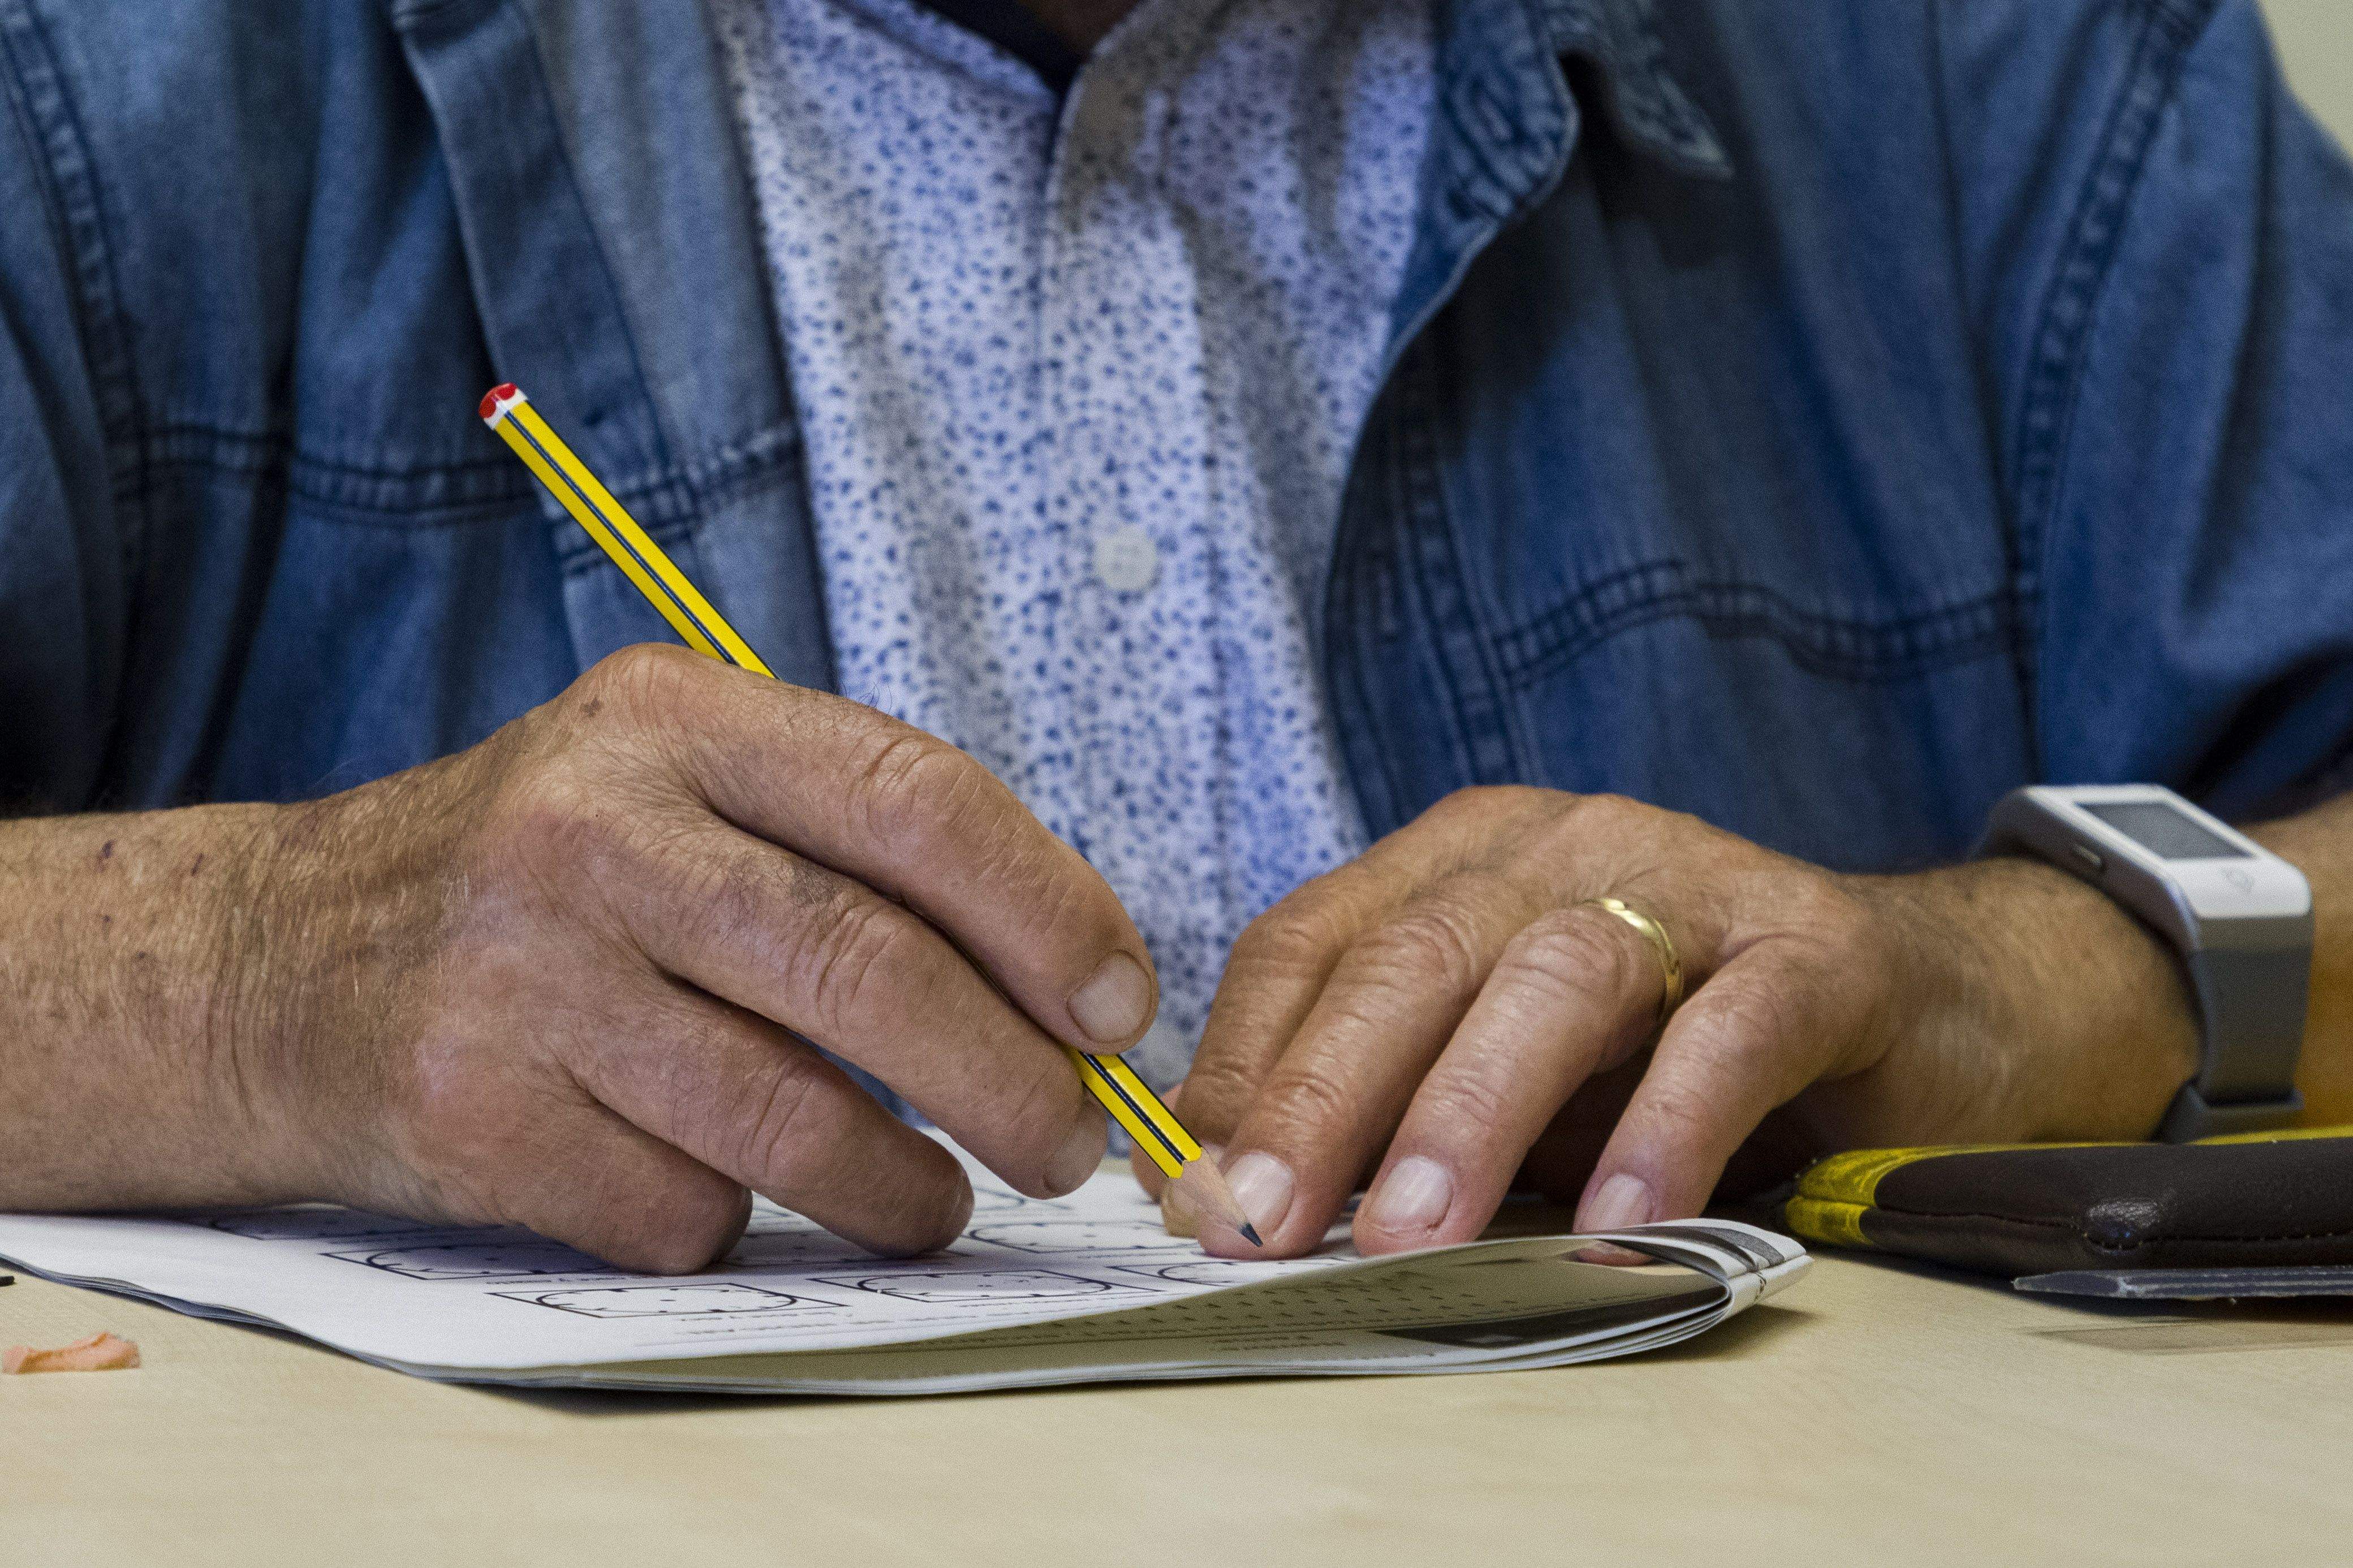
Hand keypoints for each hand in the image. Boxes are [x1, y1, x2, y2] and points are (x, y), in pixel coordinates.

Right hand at [225, 645, 1156, 1268]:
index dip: (1049, 912)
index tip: (1117, 1008)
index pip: (915, 798)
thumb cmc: (548, 878)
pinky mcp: (471, 1115)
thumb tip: (1070, 986)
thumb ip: (849, 844)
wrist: (276, 962)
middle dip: (1012, 1080)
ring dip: (903, 1188)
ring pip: (789, 1117)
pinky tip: (740, 1195)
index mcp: (673, 719)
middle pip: (869, 968)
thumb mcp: (676, 782)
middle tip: (1072, 1148)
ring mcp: (521, 976)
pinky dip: (739, 1222)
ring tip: (937, 1202)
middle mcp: (592, 830)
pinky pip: (678, 1207)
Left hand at [1151, 788, 2198, 1257]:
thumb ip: (1389, 1108)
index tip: (1193, 1192)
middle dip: (1325, 1097)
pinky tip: (1617, 1229)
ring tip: (1412, 1239)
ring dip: (1471, 1112)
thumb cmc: (1672, 1049)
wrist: (1920, 1003)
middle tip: (1266, 1227)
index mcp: (1457, 859)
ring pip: (1556, 975)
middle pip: (1413, 955)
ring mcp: (1691, 885)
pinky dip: (1663, 1128)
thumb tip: (1228, 1199)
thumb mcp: (1503, 1068)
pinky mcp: (1816, 951)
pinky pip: (1728, 1032)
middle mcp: (1559, 846)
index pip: (1310, 940)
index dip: (1245, 1066)